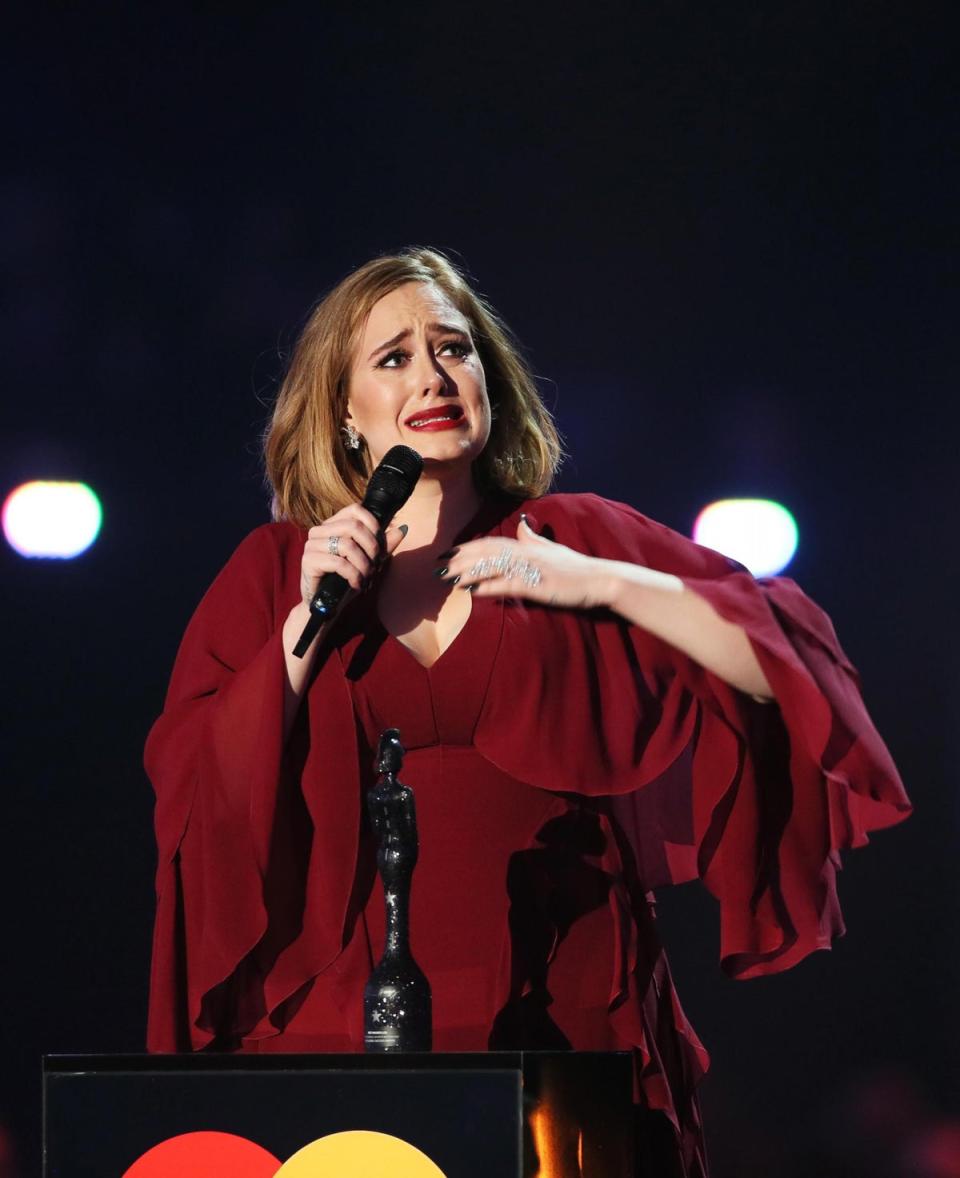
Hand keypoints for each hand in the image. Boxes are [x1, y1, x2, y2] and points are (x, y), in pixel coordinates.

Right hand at [301, 504, 406, 606]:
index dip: (373, 524)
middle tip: (375, 565)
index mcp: (333, 525)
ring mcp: (311, 545)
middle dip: (371, 547)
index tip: (380, 545)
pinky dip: (353, 575)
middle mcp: (319, 531)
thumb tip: (402, 529)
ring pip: (347, 545)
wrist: (327, 606)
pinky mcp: (308, 561)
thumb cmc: (345, 581)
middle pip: (353, 526)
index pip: (355, 509)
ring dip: (363, 564)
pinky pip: (338, 563)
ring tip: (367, 577)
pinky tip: (357, 584)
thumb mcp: (369, 561)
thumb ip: (384, 545)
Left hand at [436, 517, 613, 609]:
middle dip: (460, 560)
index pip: (490, 543)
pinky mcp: (539, 585)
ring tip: (449, 580)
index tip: (447, 553)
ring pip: (494, 567)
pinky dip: (490, 587)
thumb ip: (533, 537)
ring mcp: (532, 568)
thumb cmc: (575, 567)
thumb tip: (523, 522)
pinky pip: (509, 584)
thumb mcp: (552, 548)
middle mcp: (526, 553)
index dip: (467, 547)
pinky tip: (473, 592)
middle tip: (438, 567)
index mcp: (526, 545)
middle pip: (486, 553)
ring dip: (469, 573)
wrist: (600, 579)